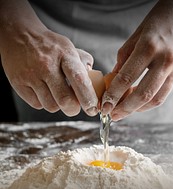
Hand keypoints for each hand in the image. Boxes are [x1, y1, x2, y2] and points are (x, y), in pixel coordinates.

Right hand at [0, 1, 97, 116]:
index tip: (92, 108)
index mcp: (65, 55)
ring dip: (57, 105)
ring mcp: (31, 75)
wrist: (18, 35)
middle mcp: (47, 66)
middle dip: (73, 109)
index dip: (88, 98)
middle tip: (74, 107)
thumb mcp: (70, 48)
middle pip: (65, 100)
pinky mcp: (18, 83)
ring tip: (56, 93)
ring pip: (51, 106)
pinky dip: (43, 102)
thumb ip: (83, 65)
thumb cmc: (49, 46)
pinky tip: (43, 91)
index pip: (80, 80)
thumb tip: (92, 84)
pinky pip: (37, 104)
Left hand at [101, 0, 172, 120]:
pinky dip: (148, 103)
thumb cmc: (160, 19)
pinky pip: (163, 95)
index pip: (126, 78)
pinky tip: (137, 104)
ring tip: (122, 112)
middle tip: (112, 115)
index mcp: (148, 47)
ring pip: (154, 99)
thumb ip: (124, 58)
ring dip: (136, 109)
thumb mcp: (136, 34)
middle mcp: (163, 61)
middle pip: (142, 94)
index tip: (104, 105)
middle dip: (124, 109)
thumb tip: (113, 77)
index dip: (113, 95)